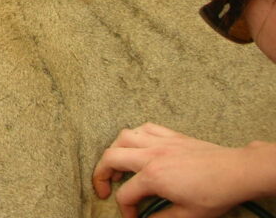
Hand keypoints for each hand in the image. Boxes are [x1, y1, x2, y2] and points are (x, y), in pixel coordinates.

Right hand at [93, 123, 268, 217]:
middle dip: (101, 174)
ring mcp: (159, 142)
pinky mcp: (170, 135)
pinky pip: (144, 128)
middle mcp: (150, 155)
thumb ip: (162, 217)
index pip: (126, 194)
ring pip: (123, 137)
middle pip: (111, 157)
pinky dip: (135, 136)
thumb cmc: (215, 193)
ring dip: (114, 150)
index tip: (133, 216)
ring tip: (115, 164)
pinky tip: (137, 145)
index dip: (125, 209)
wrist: (236, 172)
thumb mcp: (189, 215)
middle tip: (103, 187)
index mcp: (153, 177)